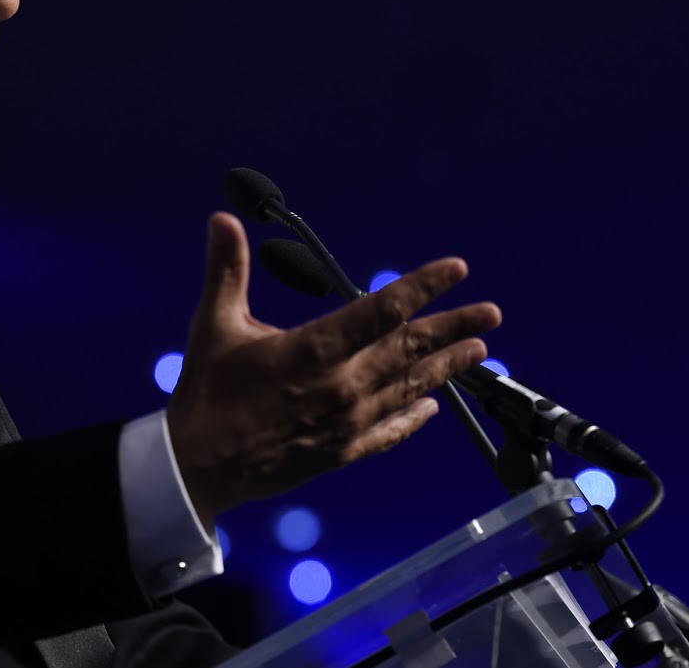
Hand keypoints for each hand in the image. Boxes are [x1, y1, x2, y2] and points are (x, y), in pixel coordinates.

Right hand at [167, 212, 501, 525]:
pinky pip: (389, 432)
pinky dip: (413, 418)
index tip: (457, 269)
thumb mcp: (213, 323)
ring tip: (480, 351)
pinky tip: (433, 409)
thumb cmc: (206, 392)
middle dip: (454, 327)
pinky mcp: (341, 452)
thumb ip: (226, 269)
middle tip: (491, 312)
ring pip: (409, 388)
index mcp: (315, 349)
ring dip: (446, 367)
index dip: (423, 285)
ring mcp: (346, 422)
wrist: (198, 468)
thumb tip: (223, 219)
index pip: (382, 308)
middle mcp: (342, 385)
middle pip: (410, 349)